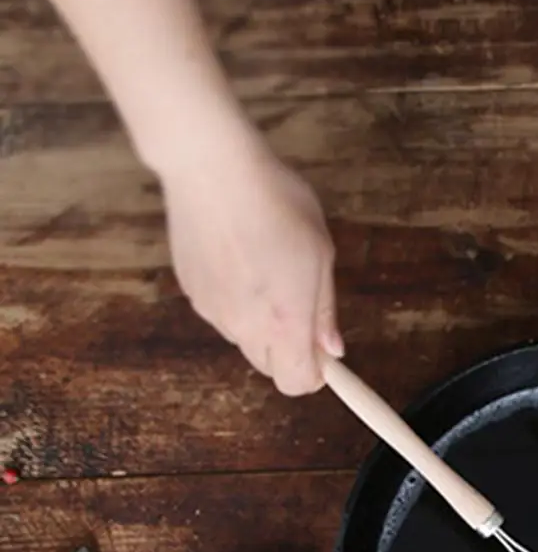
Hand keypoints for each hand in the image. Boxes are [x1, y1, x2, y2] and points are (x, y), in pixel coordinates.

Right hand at [161, 143, 341, 396]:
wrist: (212, 168)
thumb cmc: (277, 204)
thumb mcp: (320, 254)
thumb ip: (324, 309)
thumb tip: (331, 349)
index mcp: (285, 322)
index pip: (296, 383)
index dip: (314, 374)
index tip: (323, 354)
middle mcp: (245, 327)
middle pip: (270, 367)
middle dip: (289, 350)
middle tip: (300, 306)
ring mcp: (214, 312)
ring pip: (244, 340)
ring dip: (261, 325)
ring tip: (267, 271)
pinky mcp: (191, 292)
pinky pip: (221, 314)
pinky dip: (235, 302)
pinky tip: (239, 260)